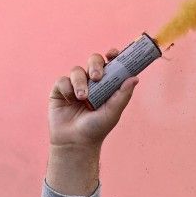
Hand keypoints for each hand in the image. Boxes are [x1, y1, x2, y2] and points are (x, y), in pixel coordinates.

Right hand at [45, 49, 138, 195]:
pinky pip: (62, 80)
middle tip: (97, 76)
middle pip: (93, 60)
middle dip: (95, 64)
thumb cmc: (96, 129)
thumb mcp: (113, 112)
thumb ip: (123, 95)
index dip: (112, 55)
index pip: (110, 64)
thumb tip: (135, 78)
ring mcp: (74, 85)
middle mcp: (90, 82)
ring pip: (77, 70)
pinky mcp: (59, 91)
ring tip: (82, 98)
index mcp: (106, 84)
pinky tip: (70, 101)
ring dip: (80, 82)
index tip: (113, 54)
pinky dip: (67, 88)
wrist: (75, 142)